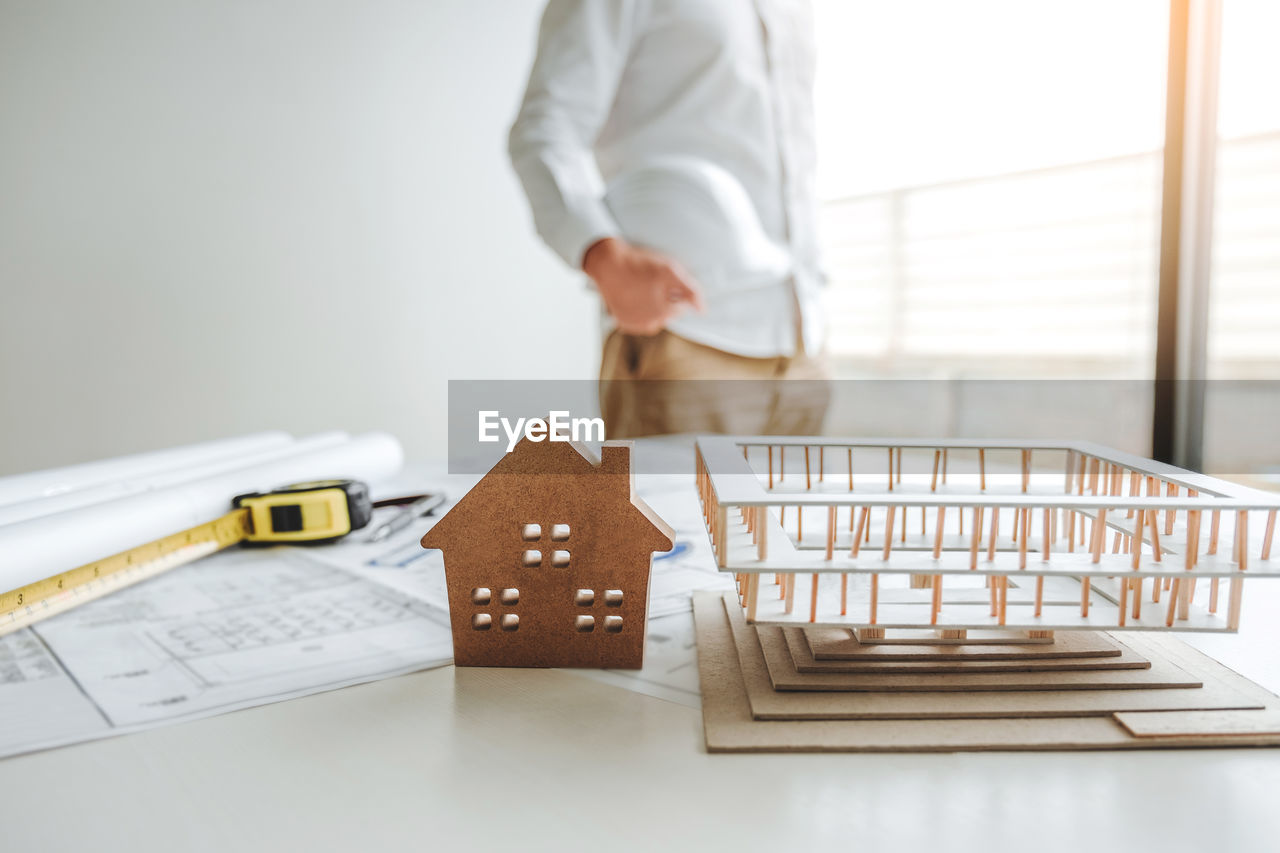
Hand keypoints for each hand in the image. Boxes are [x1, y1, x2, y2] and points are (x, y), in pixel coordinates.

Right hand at [582, 238, 704, 334]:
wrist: (608, 264)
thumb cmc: (639, 264)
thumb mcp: (670, 269)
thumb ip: (691, 290)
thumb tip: (702, 311)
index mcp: (665, 311)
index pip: (682, 307)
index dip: (675, 291)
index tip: (665, 280)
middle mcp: (652, 322)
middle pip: (669, 314)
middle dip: (665, 300)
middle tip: (653, 282)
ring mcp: (637, 324)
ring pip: (655, 319)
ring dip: (653, 307)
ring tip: (643, 289)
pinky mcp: (625, 323)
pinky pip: (640, 321)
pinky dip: (640, 311)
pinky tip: (635, 297)